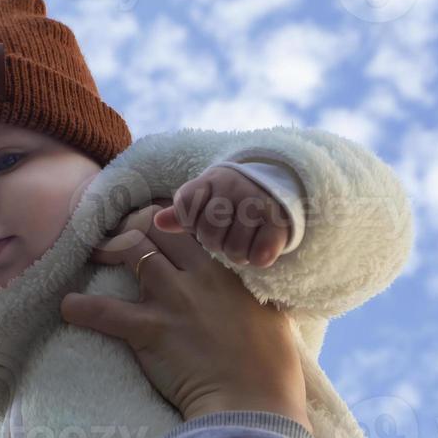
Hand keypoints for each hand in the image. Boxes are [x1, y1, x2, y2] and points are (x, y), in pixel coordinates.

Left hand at [61, 204, 311, 433]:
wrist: (254, 404)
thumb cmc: (271, 368)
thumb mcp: (272, 314)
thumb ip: (253, 291)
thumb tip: (247, 286)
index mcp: (229, 269)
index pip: (192, 225)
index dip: (168, 219)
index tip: (156, 222)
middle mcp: (199, 274)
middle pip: (157, 228)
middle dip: (133, 226)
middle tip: (118, 235)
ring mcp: (173, 298)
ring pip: (130, 250)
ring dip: (106, 250)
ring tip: (93, 255)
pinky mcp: (150, 329)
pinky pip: (105, 310)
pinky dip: (82, 307)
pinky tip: (68, 306)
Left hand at [153, 166, 291, 267]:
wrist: (276, 188)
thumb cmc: (232, 198)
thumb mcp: (207, 198)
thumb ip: (183, 212)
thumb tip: (157, 222)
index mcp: (212, 180)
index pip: (186, 206)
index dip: (193, 223)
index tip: (204, 221)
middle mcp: (235, 187)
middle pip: (209, 232)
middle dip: (215, 242)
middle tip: (225, 239)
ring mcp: (259, 204)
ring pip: (234, 248)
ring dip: (237, 253)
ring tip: (241, 244)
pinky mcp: (280, 223)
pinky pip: (260, 254)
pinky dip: (257, 258)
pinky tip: (258, 249)